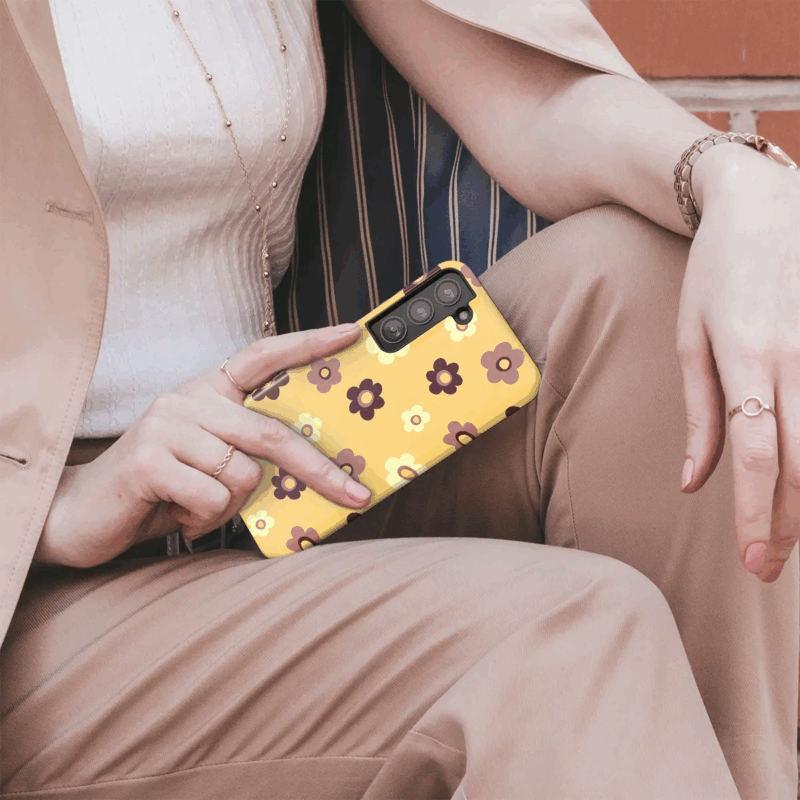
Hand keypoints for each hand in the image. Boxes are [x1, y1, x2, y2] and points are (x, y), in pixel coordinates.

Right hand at [35, 323, 370, 567]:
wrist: (80, 516)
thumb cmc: (160, 490)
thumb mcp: (212, 464)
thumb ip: (250, 454)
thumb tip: (316, 472)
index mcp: (207, 392)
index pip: (262, 355)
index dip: (308, 343)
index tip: (352, 333)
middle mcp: (187, 400)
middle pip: (271, 431)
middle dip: (320, 470)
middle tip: (355, 496)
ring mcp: (166, 426)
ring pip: (244, 473)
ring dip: (231, 507)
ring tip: (197, 507)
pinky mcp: (149, 460)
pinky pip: (213, 497)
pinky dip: (205, 519)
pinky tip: (176, 513)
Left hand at [678, 144, 799, 581]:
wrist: (761, 205)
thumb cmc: (713, 275)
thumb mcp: (690, 340)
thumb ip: (699, 414)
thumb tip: (692, 483)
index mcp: (746, 357)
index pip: (753, 453)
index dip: (754, 511)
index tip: (749, 558)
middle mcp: (796, 356)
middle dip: (786, 521)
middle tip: (767, 567)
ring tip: (790, 536)